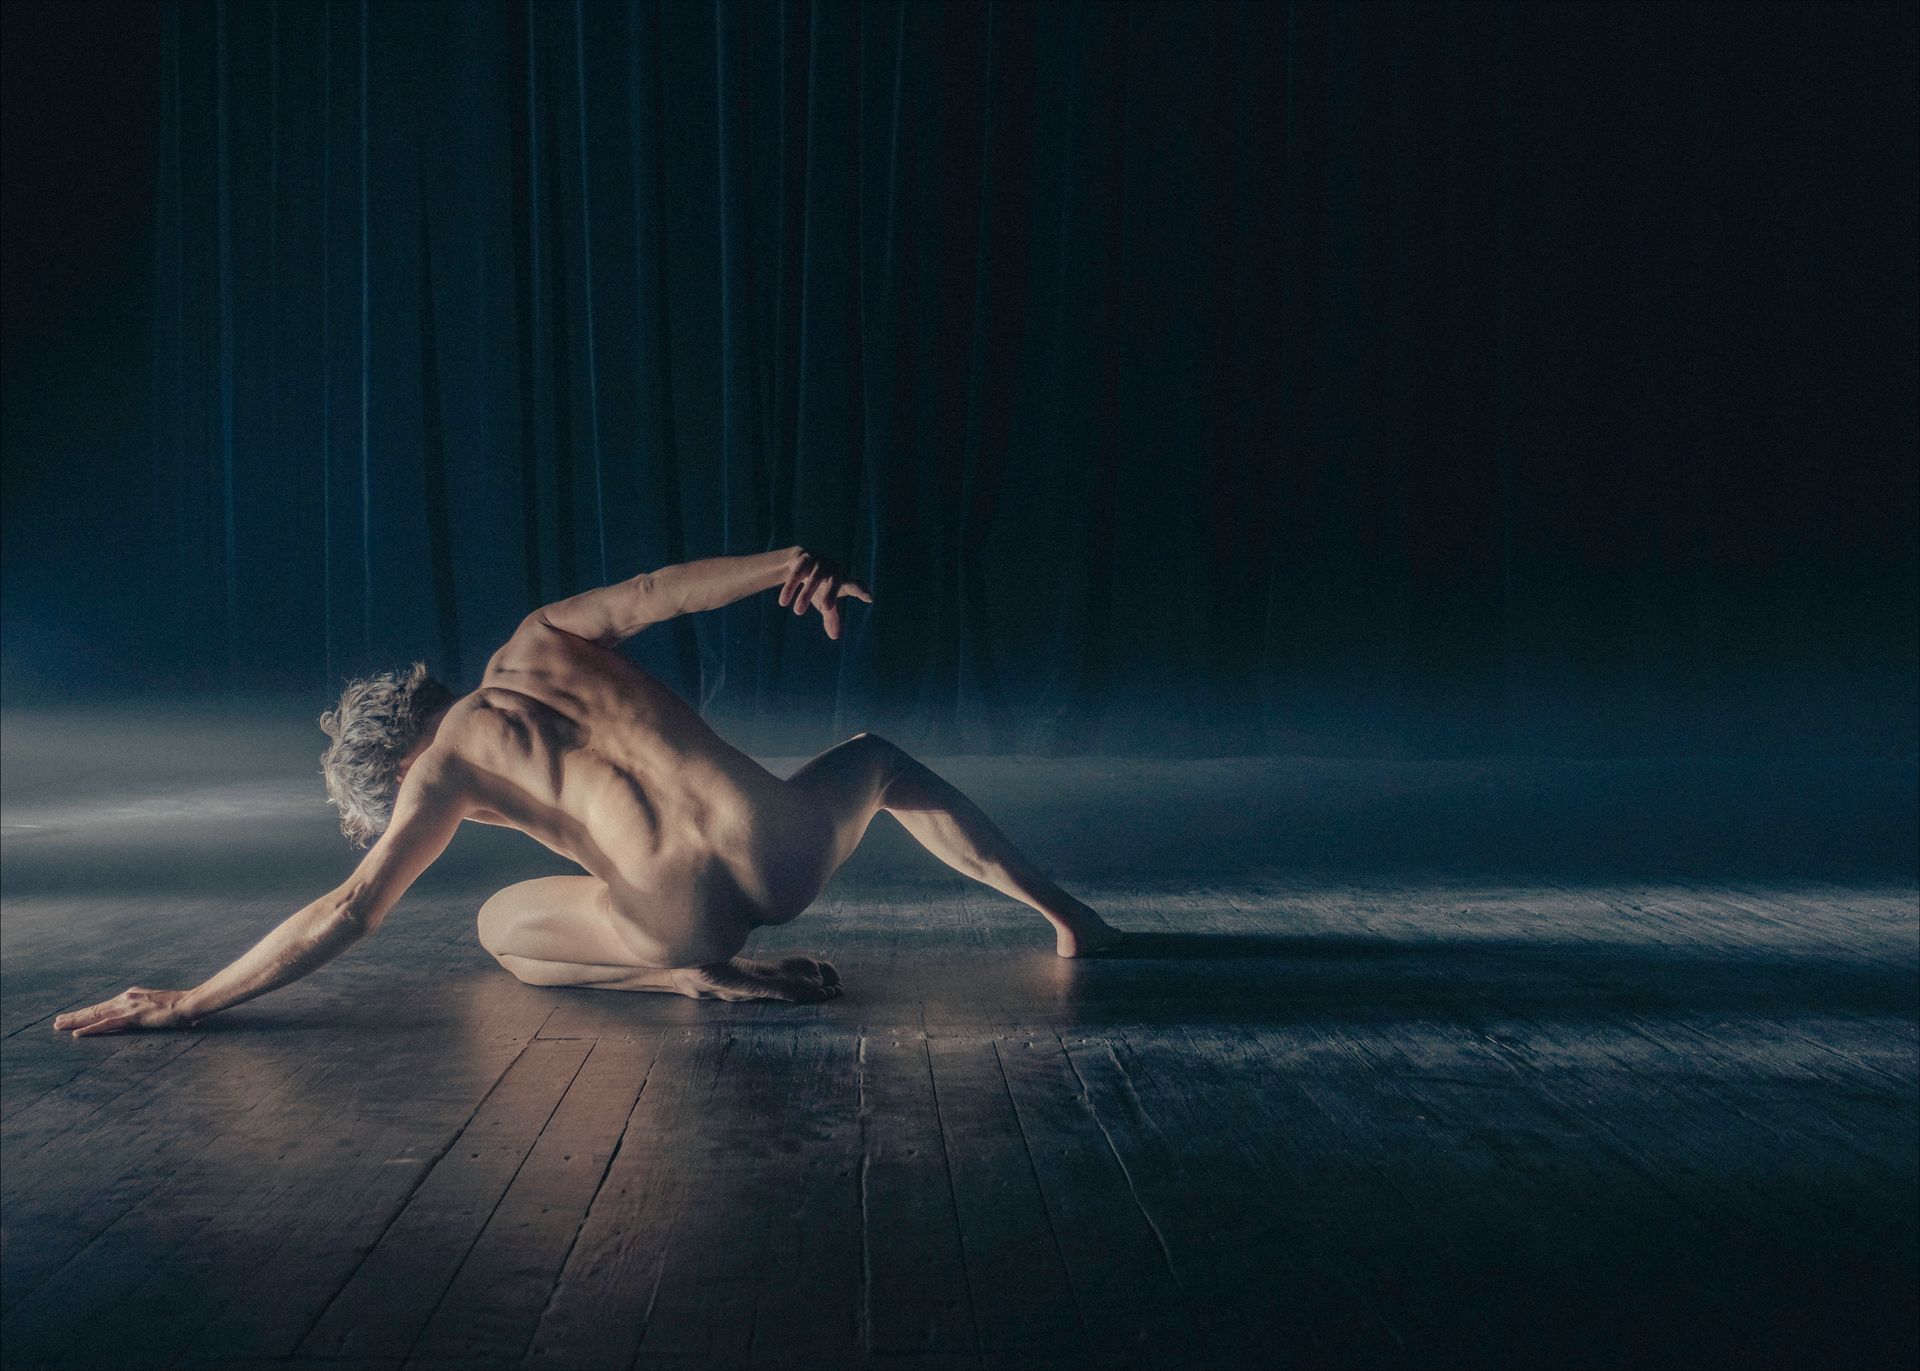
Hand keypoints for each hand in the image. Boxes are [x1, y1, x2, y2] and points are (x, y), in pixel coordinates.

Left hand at [52, 987, 196, 1037]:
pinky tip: (78, 1033)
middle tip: (58, 1022)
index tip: (74, 1016)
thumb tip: (152, 1014)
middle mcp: (126, 999)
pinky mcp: (132, 1018)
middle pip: (96, 1009)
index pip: (105, 1005)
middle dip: (76, 1016)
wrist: (189, 1003)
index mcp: (132, 996)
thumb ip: (150, 1009)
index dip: (88, 1011)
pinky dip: (90, 1029)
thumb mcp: (159, 1005)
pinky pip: (107, 1025)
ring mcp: (128, 1007)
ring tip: (60, 1026)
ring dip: (76, 1021)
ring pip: (96, 1015)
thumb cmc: (179, 1006)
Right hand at [778, 549, 872, 639]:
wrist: (800, 563)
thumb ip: (832, 617)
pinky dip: (790, 587)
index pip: (855, 585)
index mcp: (844, 580)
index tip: (869, 598)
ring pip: (814, 579)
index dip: (862, 591)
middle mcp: (834, 569)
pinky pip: (797, 574)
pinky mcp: (804, 558)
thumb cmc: (820, 587)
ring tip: (798, 612)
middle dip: (831, 593)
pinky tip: (784, 601)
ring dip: (806, 595)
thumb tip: (836, 636)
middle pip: (835, 581)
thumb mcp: (825, 602)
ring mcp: (819, 562)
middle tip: (826, 608)